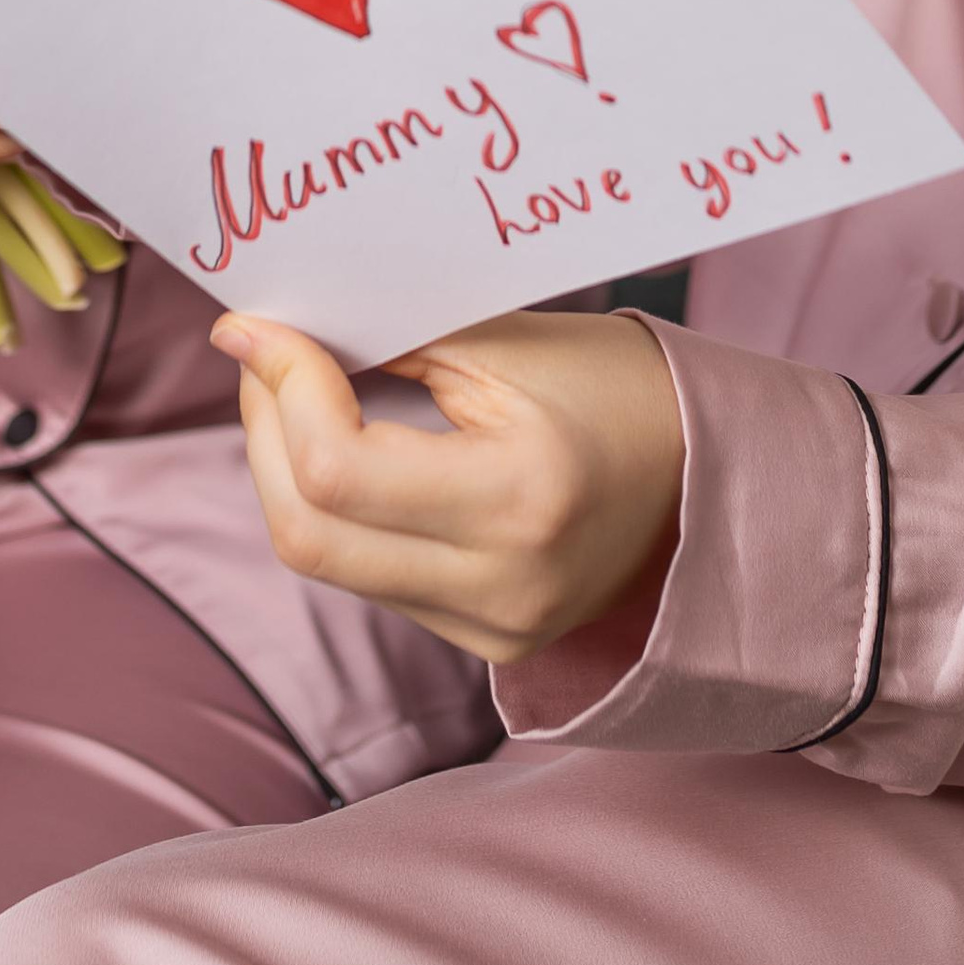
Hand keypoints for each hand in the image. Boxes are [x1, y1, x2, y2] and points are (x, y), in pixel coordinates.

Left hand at [215, 309, 684, 663]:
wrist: (710, 475)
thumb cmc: (617, 385)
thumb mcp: (508, 344)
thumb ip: (391, 341)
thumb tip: (273, 332)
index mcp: (518, 497)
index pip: (339, 468)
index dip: (280, 387)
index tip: (253, 323)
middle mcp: (500, 585)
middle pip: (307, 534)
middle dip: (264, 431)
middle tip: (263, 354)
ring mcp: (491, 628)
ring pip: (324, 561)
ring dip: (285, 470)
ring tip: (295, 390)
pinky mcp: (484, 641)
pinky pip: (368, 577)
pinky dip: (335, 508)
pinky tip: (343, 448)